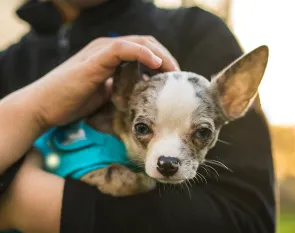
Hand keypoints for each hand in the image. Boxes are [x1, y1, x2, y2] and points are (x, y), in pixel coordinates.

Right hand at [13, 35, 178, 129]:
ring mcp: (101, 52)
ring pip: (140, 42)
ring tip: (173, 72)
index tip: (175, 80)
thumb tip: (147, 93)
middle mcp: (108, 49)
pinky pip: (123, 48)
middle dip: (167, 58)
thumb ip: (125, 89)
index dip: (163, 62)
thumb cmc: (73, 103)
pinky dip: (143, 53)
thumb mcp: (108, 95)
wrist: (44, 107)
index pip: (145, 51)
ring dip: (161, 55)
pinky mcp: (95, 59)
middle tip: (178, 77)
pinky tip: (156, 64)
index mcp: (112, 57)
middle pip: (147, 44)